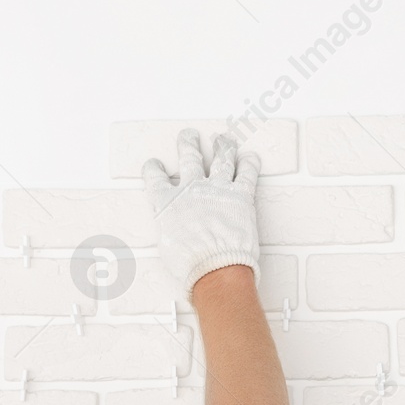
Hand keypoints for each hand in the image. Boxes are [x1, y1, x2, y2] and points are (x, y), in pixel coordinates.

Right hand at [141, 129, 260, 298]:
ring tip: (222, 139)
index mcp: (166, 202)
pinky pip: (247, 173)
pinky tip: (250, 157)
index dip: (154, 170)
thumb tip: (173, 232)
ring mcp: (217, 189)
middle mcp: (191, 189)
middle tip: (188, 135)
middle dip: (188, 144)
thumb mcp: (166, 247)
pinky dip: (249, 163)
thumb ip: (169, 229)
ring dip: (222, 146)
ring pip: (220, 159)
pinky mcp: (242, 195)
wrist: (215, 268)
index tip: (155, 166)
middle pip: (189, 158)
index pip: (155, 178)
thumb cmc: (189, 264)